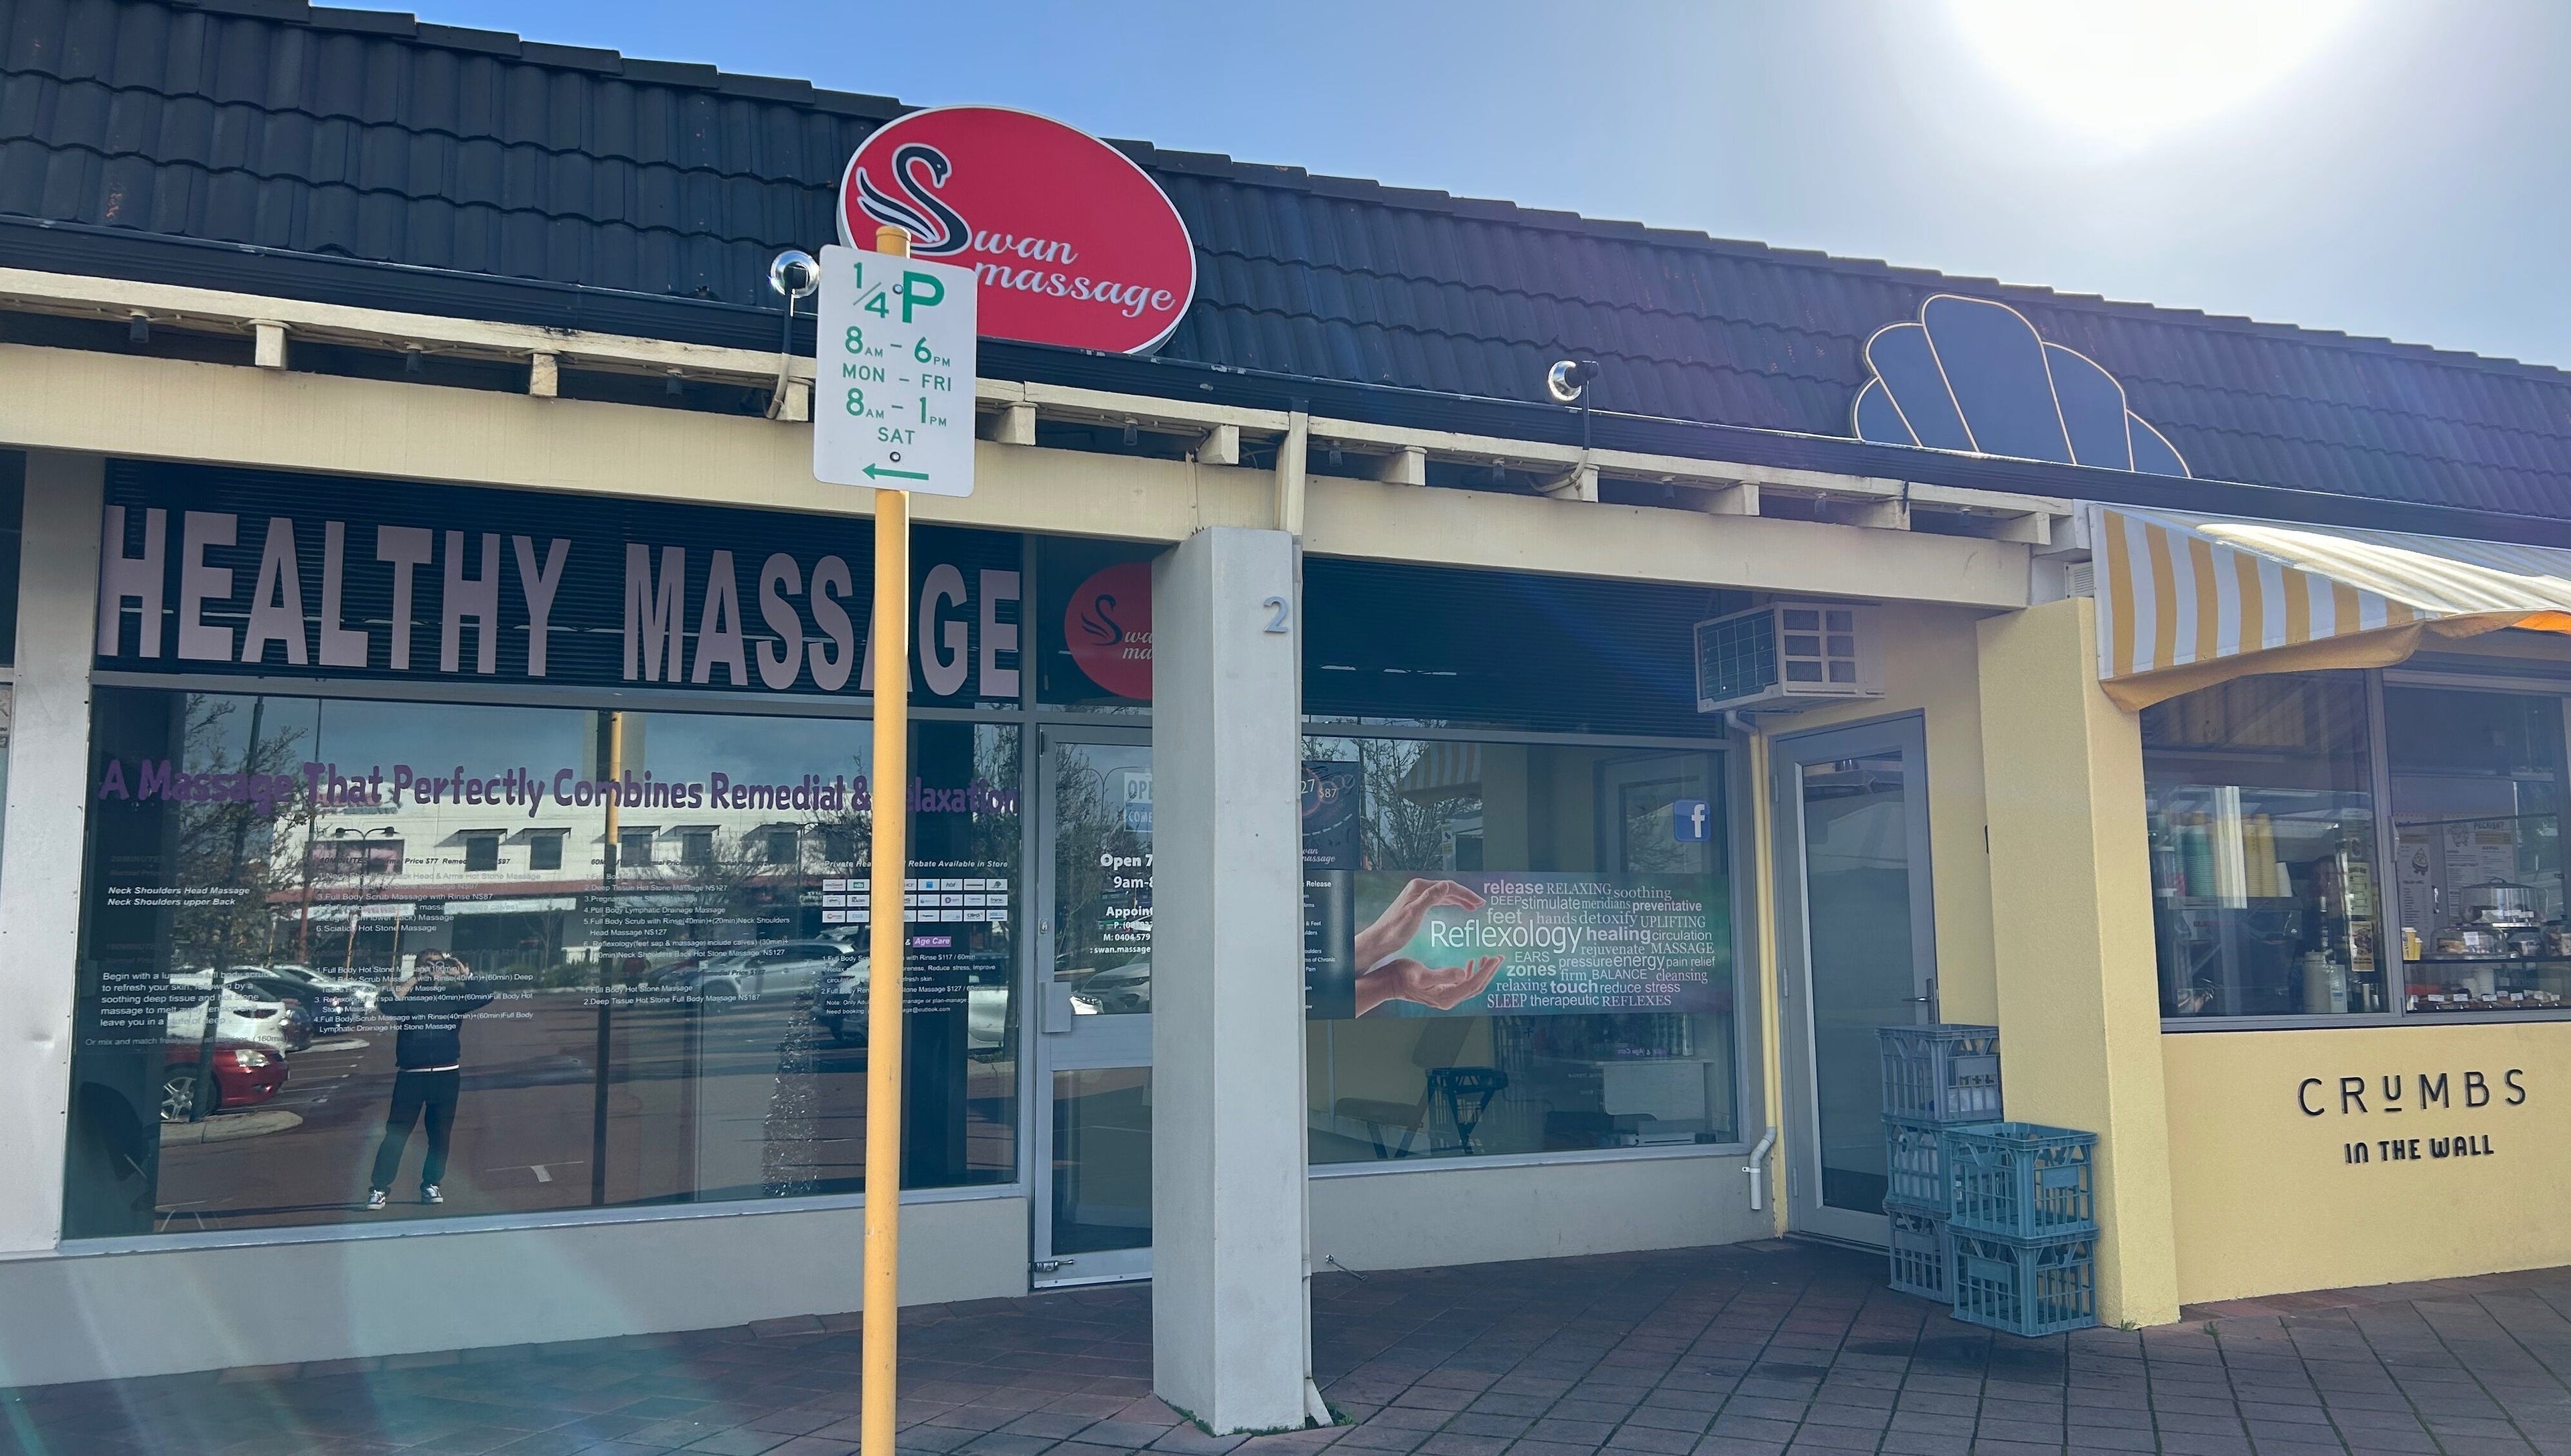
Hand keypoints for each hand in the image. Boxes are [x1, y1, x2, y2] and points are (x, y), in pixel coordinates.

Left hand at [1353, 878, 1486, 968]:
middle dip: (1465, 896)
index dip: (1466, 894)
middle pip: (1448, 889)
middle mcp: (1418, 888)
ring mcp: (1417, 896)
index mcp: (1419, 887)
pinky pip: (1438, 900)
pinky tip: (1456, 907)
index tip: (1480, 903)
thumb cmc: (1394, 930)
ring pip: (1444, 894)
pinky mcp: (1416, 904)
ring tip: (1473, 907)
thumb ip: (1430, 898)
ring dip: (1459, 899)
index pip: (1449, 887)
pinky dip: (1450, 903)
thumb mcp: (1414, 914)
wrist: (1379, 940)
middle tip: (1481, 904)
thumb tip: (1446, 885)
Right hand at [1353, 955, 1502, 1016]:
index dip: (1486, 971)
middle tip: (1499, 957)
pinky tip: (1472, 963)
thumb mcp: (1421, 974)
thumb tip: (1464, 973)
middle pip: (1476, 986)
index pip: (1472, 983)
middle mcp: (1449, 999)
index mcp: (1446, 997)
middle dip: (1489, 972)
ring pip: (1471, 985)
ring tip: (1490, 959)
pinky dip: (1471, 973)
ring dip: (1482, 972)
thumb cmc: (1402, 976)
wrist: (1388, 983)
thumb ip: (1443, 975)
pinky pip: (1463, 984)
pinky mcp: (1443, 990)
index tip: (1495, 958)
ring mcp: (1446, 996)